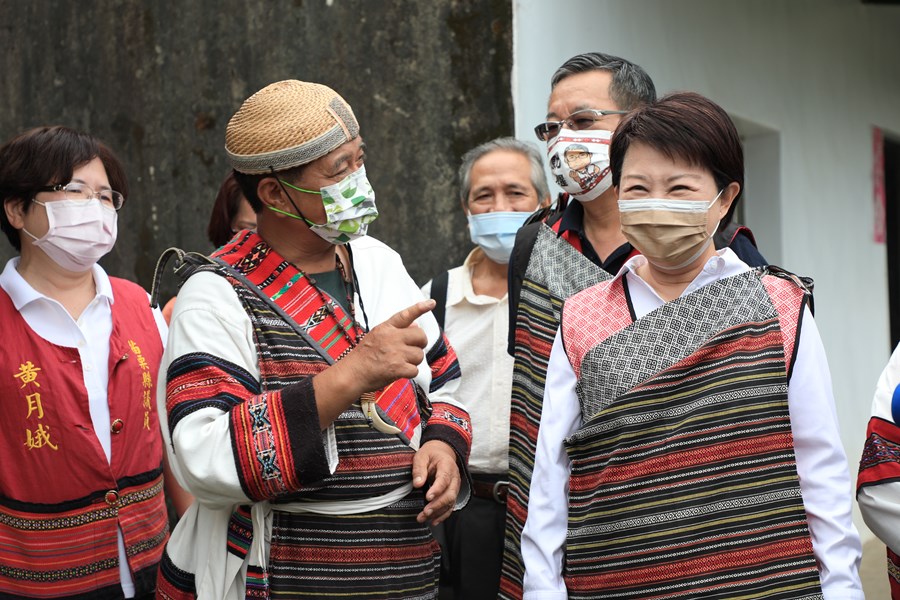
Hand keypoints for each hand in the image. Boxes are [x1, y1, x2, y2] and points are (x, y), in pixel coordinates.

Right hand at [312, 299, 433, 428]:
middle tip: (411, 349)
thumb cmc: (363, 356)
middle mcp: (392, 338)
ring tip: (400, 362)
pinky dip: (409, 373)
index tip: (431, 303)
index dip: (420, 308)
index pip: (406, 315)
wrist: (352, 373)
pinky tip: (399, 372)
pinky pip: (415, 370)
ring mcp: (396, 353)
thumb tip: (416, 326)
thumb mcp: (376, 335)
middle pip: (421, 336)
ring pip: (419, 355)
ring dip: (413, 361)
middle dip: (420, 344)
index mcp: (386, 328)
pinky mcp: (398, 368)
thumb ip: (395, 330)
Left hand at [412, 440, 460, 525]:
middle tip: (425, 512)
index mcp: (447, 465)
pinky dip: (443, 515)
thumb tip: (417, 484)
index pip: (444, 479)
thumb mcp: (421, 456)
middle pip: (449, 494)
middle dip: (437, 505)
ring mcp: (455, 486)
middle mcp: (454, 477)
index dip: (437, 489)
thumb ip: (419, 469)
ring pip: (450, 502)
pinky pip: (450, 506)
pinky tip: (433, 521)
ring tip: (423, 518)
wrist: (442, 453)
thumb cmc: (430, 454)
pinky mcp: (452, 493)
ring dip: (437, 512)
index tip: (427, 497)